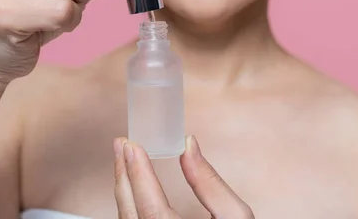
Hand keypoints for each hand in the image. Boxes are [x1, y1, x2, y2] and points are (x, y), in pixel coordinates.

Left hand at [114, 136, 254, 218]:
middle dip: (123, 176)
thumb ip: (210, 182)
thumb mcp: (235, 217)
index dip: (138, 174)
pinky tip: (131, 190)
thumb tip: (189, 147)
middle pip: (131, 215)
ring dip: (123, 191)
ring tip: (125, 162)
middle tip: (121, 146)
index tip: (132, 146)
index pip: (151, 208)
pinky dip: (129, 207)